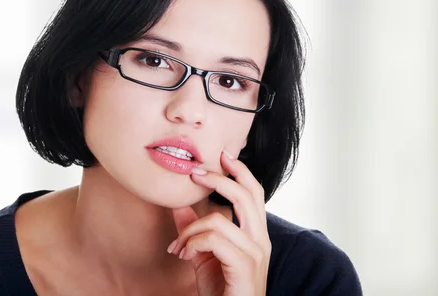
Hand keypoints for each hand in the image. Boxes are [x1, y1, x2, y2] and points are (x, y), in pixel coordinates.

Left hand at [167, 150, 270, 295]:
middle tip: (195, 174)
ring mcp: (255, 253)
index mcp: (255, 233)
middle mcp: (261, 240)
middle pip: (246, 195)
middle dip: (219, 179)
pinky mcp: (245, 267)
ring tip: (177, 246)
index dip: (240, 172)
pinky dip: (193, 243)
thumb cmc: (222, 289)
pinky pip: (215, 240)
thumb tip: (178, 203)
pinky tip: (183, 254)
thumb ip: (193, 228)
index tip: (222, 156)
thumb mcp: (202, 254)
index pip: (254, 193)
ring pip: (220, 219)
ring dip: (190, 229)